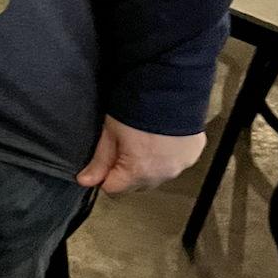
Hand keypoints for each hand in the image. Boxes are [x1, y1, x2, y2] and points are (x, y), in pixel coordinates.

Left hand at [76, 115, 204, 194]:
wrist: (169, 88)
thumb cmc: (135, 108)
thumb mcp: (110, 131)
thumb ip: (99, 160)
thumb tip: (84, 181)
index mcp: (140, 173)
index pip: (114, 190)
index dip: (104, 175)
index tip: (103, 159)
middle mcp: (164, 176)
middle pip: (137, 185)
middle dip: (126, 171)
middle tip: (122, 144)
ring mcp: (182, 166)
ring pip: (157, 175)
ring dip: (148, 165)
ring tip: (142, 139)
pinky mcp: (194, 154)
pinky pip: (175, 162)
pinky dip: (167, 155)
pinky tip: (161, 137)